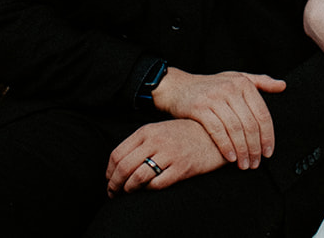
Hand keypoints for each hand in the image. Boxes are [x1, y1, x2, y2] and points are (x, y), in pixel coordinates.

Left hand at [106, 119, 224, 193]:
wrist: (214, 134)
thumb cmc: (184, 134)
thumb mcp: (160, 130)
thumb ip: (140, 143)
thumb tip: (118, 164)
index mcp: (146, 131)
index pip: (117, 154)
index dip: (109, 172)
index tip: (109, 180)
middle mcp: (155, 141)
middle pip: (123, 167)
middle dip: (114, 184)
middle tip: (113, 193)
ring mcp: (169, 154)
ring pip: (137, 178)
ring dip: (128, 190)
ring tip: (128, 193)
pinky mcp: (182, 168)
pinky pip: (156, 184)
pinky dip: (147, 190)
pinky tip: (147, 190)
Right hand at [149, 67, 284, 167]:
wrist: (177, 87)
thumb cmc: (209, 86)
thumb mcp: (235, 78)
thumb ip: (260, 81)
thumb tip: (282, 86)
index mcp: (243, 83)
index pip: (262, 114)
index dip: (268, 136)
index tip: (269, 152)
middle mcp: (231, 89)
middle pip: (250, 124)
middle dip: (255, 147)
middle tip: (256, 162)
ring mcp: (215, 97)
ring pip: (235, 129)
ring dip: (242, 151)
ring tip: (244, 164)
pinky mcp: (200, 108)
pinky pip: (218, 131)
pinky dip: (226, 147)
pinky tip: (230, 158)